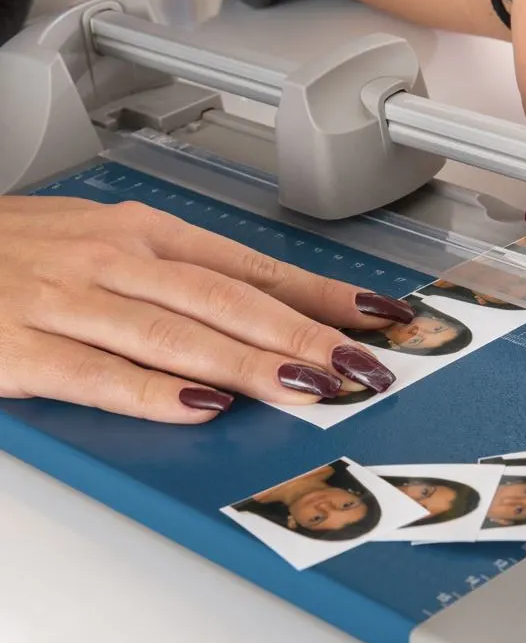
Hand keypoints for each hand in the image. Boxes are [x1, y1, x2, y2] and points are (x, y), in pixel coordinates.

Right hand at [0, 197, 412, 422]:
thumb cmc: (26, 250)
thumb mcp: (113, 246)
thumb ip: (184, 281)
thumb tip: (266, 319)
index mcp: (145, 235)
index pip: (252, 268)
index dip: (319, 295)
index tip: (374, 318)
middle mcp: (118, 261)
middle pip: (228, 300)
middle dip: (303, 336)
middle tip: (360, 366)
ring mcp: (70, 301)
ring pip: (177, 334)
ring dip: (250, 364)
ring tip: (308, 389)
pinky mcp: (20, 347)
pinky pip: (96, 374)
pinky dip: (152, 393)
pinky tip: (201, 408)